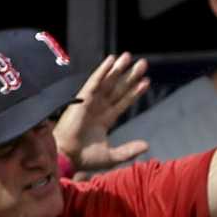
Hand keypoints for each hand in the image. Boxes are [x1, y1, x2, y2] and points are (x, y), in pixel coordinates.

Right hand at [55, 52, 150, 171]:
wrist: (68, 158)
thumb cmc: (85, 158)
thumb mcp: (112, 156)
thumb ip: (129, 150)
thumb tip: (147, 145)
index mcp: (105, 120)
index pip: (123, 102)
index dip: (134, 92)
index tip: (146, 81)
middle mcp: (98, 108)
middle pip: (118, 88)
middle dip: (130, 76)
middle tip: (143, 63)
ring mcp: (90, 103)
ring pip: (108, 82)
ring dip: (118, 69)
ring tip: (129, 57)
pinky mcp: (82, 100)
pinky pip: (94, 82)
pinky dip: (103, 71)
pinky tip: (112, 60)